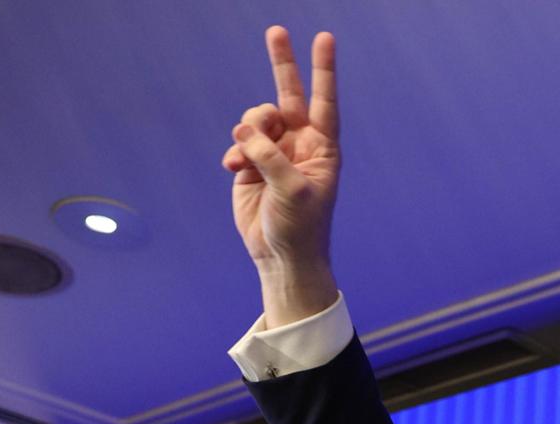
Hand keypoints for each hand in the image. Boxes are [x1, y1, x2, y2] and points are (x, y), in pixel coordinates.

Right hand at [222, 26, 341, 327]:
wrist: (280, 256)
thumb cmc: (300, 228)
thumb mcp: (292, 191)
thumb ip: (270, 156)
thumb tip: (244, 132)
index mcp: (322, 148)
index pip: (324, 101)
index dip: (324, 70)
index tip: (325, 38)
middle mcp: (299, 144)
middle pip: (289, 94)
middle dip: (282, 64)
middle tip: (276, 30)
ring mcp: (274, 152)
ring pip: (256, 119)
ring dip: (248, 132)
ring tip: (246, 157)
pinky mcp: (251, 163)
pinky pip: (239, 141)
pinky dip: (235, 152)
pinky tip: (235, 170)